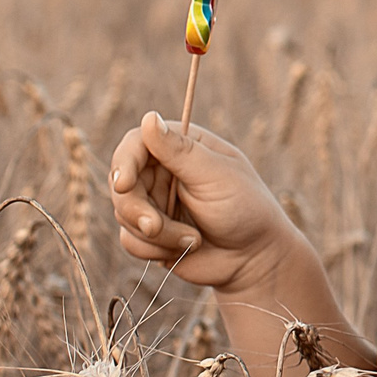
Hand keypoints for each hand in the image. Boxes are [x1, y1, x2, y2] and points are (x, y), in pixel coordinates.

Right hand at [109, 112, 303, 291]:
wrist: (255, 258)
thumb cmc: (246, 209)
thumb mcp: (217, 176)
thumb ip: (180, 151)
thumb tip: (149, 117)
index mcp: (180, 147)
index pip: (135, 143)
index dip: (124, 163)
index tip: (124, 186)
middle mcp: (162, 172)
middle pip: (121, 182)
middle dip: (135, 209)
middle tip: (155, 227)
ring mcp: (154, 202)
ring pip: (123, 214)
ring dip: (156, 235)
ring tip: (193, 240)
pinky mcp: (149, 233)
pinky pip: (130, 240)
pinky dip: (154, 250)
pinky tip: (186, 249)